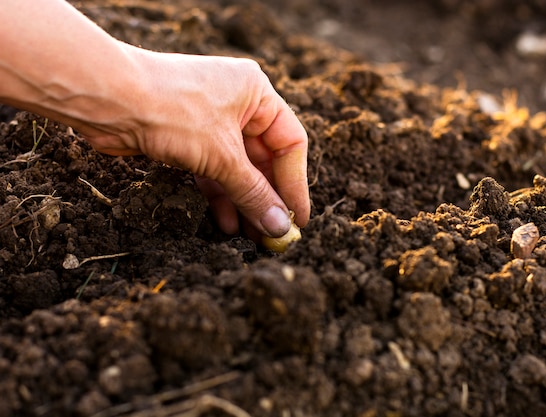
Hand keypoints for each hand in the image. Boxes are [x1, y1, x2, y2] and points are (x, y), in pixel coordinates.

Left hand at [86, 49, 309, 236]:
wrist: (107, 100)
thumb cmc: (170, 110)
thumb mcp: (222, 157)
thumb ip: (254, 193)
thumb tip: (281, 226)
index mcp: (257, 93)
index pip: (290, 143)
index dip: (296, 184)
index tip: (298, 218)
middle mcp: (238, 104)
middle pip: (264, 160)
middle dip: (267, 198)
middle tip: (275, 235)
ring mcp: (211, 121)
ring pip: (237, 169)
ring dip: (245, 203)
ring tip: (252, 238)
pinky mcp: (188, 139)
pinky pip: (213, 172)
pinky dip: (220, 197)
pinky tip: (226, 223)